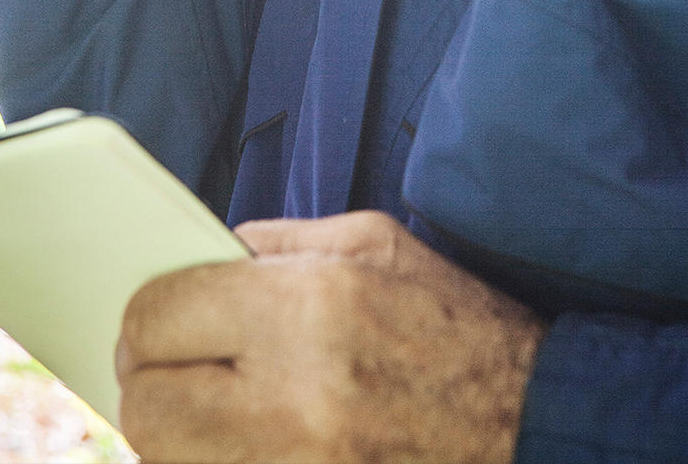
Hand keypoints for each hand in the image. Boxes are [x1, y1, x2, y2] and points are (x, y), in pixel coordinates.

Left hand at [117, 211, 545, 463]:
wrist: (544, 424)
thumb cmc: (458, 326)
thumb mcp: (371, 246)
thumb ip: (271, 245)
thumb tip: (198, 259)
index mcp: (307, 311)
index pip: (159, 316)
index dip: (143, 316)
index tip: (152, 320)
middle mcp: (297, 400)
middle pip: (149, 405)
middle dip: (145, 380)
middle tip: (161, 368)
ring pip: (173, 460)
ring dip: (173, 433)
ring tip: (198, 407)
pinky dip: (214, 463)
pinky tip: (238, 439)